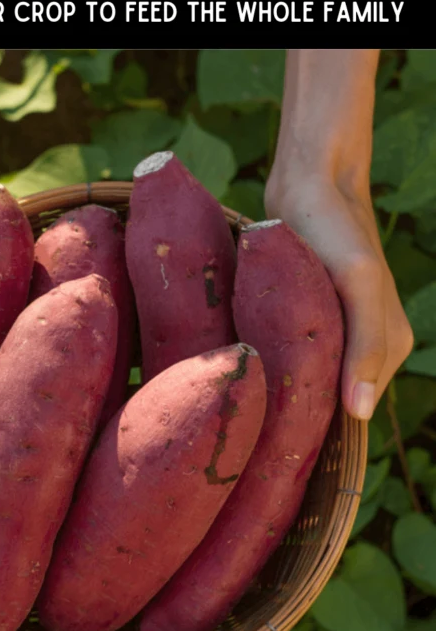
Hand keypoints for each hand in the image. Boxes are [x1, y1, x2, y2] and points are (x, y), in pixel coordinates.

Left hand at [264, 171, 412, 421]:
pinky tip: (245, 371)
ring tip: (243, 400)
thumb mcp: (357, 283)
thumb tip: (359, 413)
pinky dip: (272, 362)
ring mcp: (337, 331)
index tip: (274, 448)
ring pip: (308, 379)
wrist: (309, 182)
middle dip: (295, 411)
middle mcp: (366, 346)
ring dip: (280, 387)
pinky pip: (292, 355)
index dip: (318, 430)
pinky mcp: (308, 316)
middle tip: (247, 425)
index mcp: (388, 348)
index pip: (353, 414)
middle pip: (329, 400)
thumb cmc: (336, 230)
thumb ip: (366, 345)